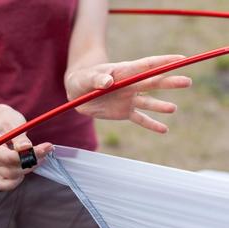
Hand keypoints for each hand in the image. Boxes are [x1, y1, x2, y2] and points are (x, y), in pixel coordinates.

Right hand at [0, 104, 52, 190]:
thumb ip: (20, 138)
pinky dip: (19, 179)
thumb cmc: (7, 120)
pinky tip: (31, 166)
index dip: (29, 155)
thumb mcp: (14, 123)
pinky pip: (7, 184)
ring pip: (13, 176)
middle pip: (11, 170)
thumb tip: (26, 149)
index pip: (8, 157)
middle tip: (47, 149)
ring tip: (42, 154)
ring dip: (30, 167)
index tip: (47, 147)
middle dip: (32, 162)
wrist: (2, 122)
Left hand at [65, 55, 191, 132]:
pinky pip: (140, 119)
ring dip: (161, 105)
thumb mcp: (87, 78)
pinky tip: (164, 129)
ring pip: (149, 102)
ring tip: (173, 109)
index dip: (164, 62)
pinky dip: (151, 124)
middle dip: (170, 82)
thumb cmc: (83, 79)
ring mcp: (129, 99)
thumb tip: (108, 82)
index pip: (147, 65)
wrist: (78, 91)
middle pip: (153, 83)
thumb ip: (97, 79)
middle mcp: (131, 84)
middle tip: (188, 82)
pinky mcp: (125, 112)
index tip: (181, 60)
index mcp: (124, 71)